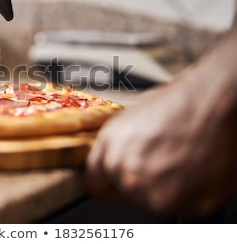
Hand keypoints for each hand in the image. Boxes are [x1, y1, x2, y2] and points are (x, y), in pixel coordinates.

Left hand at [86, 29, 236, 216]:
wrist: (215, 103)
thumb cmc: (179, 103)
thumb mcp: (130, 119)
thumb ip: (116, 146)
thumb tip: (113, 158)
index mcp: (109, 150)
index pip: (94, 183)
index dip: (107, 180)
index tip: (115, 180)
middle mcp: (126, 174)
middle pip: (123, 193)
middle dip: (138, 181)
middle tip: (159, 161)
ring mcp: (153, 193)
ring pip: (150, 202)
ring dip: (162, 188)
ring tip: (179, 160)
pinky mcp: (182, 205)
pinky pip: (179, 207)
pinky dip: (187, 195)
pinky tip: (193, 169)